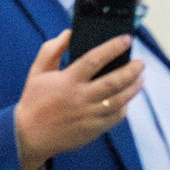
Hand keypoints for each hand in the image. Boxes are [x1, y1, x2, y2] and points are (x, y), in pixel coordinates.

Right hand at [14, 30, 142, 169]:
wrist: (28, 136)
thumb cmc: (34, 101)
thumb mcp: (37, 72)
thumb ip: (51, 50)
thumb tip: (69, 33)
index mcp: (67, 81)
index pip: (95, 59)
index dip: (113, 48)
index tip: (126, 40)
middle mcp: (80, 98)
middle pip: (114, 82)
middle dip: (132, 70)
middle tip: (140, 63)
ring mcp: (88, 115)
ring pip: (119, 100)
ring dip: (133, 88)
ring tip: (140, 78)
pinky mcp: (92, 130)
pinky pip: (115, 118)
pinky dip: (124, 107)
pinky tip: (127, 99)